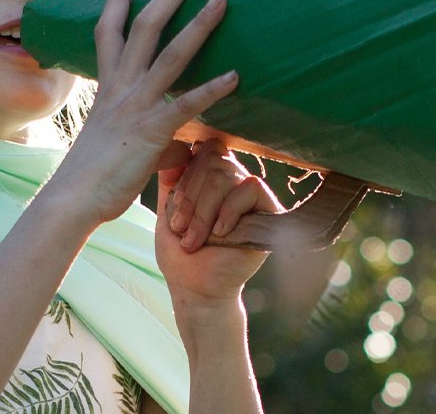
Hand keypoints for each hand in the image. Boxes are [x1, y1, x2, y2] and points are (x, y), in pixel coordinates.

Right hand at [49, 0, 238, 227]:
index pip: (108, 31)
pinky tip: (235, 76)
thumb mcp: (105, 136)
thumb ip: (126, 121)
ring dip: (197, 25)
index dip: (119, 0)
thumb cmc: (89, 174)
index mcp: (106, 87)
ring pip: (169, 55)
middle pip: (143, 27)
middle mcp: (119, 89)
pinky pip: (184, 104)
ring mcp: (135, 107)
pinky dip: (210, 89)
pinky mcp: (150, 131)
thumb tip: (146, 126)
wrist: (72, 200)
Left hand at [154, 139, 279, 304]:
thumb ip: (170, 180)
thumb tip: (177, 147)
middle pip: (211, 159)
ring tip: (194, 238)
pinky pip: (250, 188)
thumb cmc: (180, 253)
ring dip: (203, 210)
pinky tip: (220, 233)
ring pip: (224, 175)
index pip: (202, 149)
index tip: (172, 207)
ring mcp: (251, 195)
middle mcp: (233, 180)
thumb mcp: (166, 211)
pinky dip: (228, 210)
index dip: (185, 174)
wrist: (195, 288)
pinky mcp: (269, 211)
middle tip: (179, 228)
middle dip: (190, 196)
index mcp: (209, 177)